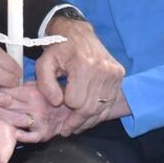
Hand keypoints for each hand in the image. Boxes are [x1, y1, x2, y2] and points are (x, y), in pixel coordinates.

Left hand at [0, 81, 71, 142]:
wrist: (76, 108)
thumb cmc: (58, 92)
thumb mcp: (44, 82)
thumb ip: (29, 83)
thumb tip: (12, 80)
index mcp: (34, 92)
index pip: (11, 91)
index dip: (0, 91)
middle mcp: (35, 106)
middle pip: (10, 105)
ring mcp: (38, 121)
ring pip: (15, 121)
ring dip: (2, 117)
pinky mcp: (43, 134)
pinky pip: (29, 137)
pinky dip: (19, 135)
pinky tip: (10, 132)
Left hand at [35, 17, 124, 135]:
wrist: (78, 32)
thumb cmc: (59, 48)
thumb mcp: (44, 62)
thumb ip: (45, 84)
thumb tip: (57, 102)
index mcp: (83, 65)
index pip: (76, 101)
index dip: (65, 108)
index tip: (59, 110)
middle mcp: (103, 69)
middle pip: (90, 108)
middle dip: (77, 122)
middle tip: (67, 130)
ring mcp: (113, 73)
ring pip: (102, 108)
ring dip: (89, 121)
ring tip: (76, 126)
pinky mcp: (119, 75)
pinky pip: (110, 102)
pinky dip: (99, 112)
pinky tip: (89, 116)